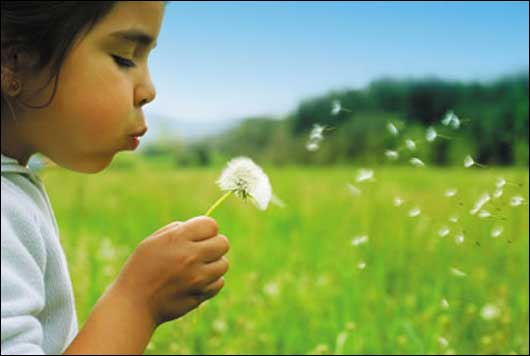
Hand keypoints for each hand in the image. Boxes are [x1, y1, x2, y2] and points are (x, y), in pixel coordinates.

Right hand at [111, 216, 229, 325]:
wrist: (133, 304)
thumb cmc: (141, 269)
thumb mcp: (152, 242)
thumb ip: (177, 230)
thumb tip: (200, 228)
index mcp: (177, 239)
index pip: (211, 225)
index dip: (207, 229)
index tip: (200, 236)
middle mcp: (190, 256)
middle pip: (223, 243)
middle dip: (215, 245)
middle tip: (202, 251)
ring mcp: (197, 277)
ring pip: (224, 264)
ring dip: (215, 264)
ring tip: (199, 267)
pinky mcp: (200, 294)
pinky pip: (219, 283)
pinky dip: (212, 281)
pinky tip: (198, 281)